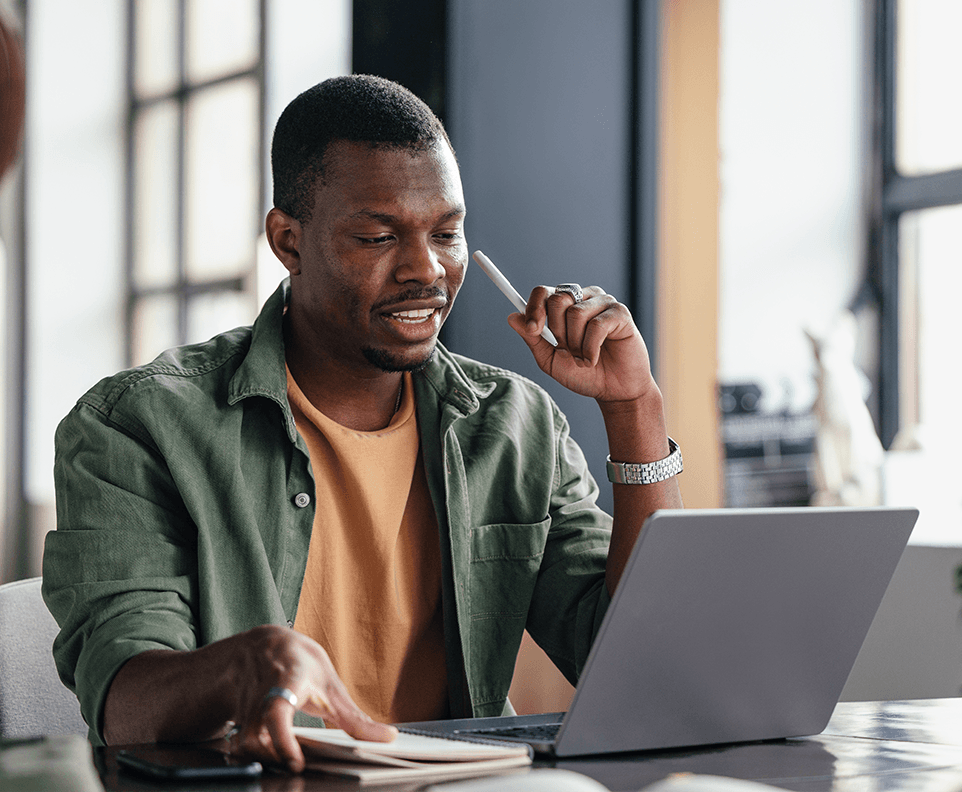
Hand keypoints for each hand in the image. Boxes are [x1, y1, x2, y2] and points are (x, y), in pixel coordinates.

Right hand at [230, 626, 396, 772]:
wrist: (262, 645)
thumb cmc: (300, 664)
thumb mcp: (331, 684)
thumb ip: (354, 717)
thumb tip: (388, 737)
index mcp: (287, 678)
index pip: (277, 708)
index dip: (283, 739)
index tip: (296, 763)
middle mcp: (260, 693)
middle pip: (255, 735)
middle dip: (274, 756)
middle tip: (296, 769)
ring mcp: (243, 706)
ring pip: (243, 745)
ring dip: (266, 759)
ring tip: (288, 762)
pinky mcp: (235, 720)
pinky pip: (239, 748)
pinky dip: (257, 758)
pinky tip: (274, 759)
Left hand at [507, 285, 656, 404]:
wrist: (612, 391)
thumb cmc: (583, 374)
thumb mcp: (550, 359)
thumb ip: (532, 338)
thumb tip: (512, 316)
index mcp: (564, 306)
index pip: (543, 292)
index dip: (534, 309)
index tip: (534, 330)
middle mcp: (583, 298)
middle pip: (557, 299)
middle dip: (558, 332)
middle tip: (569, 350)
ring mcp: (603, 303)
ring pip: (575, 313)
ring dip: (576, 344)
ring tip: (584, 357)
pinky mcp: (620, 313)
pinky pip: (596, 325)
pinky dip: (590, 349)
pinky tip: (594, 358)